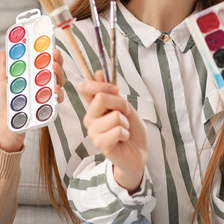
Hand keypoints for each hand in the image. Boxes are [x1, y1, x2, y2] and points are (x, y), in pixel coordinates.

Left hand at [0, 49, 65, 151]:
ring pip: (59, 82)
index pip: (45, 64)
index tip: (50, 46)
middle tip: (55, 54)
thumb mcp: (2, 82)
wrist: (3, 123)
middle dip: (58, 61)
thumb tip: (4, 51)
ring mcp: (45, 96)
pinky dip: (58, 93)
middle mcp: (41, 86)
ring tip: (54, 67)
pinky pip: (57, 99)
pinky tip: (55, 88)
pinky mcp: (47, 107)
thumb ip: (5, 67)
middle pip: (55, 71)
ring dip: (59, 73)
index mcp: (33, 77)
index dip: (49, 54)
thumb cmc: (3, 104)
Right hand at [78, 71, 147, 192]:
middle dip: (121, 104)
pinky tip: (123, 139)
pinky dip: (126, 133)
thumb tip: (98, 72)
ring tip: (124, 129)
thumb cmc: (130, 128)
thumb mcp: (123, 105)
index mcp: (94, 106)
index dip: (100, 84)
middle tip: (125, 114)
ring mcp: (93, 131)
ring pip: (114, 116)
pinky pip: (118, 130)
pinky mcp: (100, 144)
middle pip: (101, 98)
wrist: (138, 151)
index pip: (85, 87)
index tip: (115, 90)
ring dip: (126, 122)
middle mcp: (90, 118)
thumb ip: (110, 92)